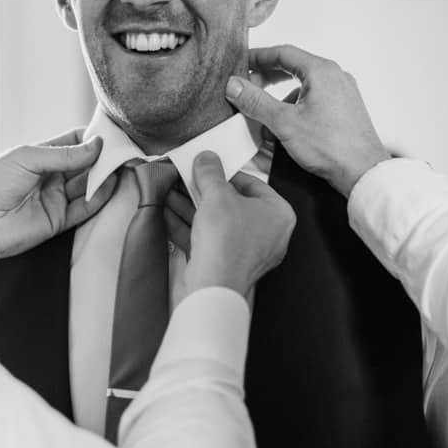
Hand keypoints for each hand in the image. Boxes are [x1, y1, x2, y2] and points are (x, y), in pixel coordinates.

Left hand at [0, 131, 116, 276]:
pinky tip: (111, 185)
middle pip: (86, 163)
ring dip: (106, 176)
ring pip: (89, 185)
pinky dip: (100, 198)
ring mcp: (56, 198)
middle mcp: (51, 175)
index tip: (114, 134)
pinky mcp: (59, 220)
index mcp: (40, 155)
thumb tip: (97, 146)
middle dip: (105, 157)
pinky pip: (85, 208)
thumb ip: (65, 154)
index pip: (75, 142)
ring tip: (123, 166)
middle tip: (126, 151)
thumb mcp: (28, 158)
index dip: (94, 137)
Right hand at [178, 152, 295, 299]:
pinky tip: (168, 211)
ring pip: (216, 222)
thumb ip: (211, 173)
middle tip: (188, 178)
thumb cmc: (228, 244)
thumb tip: (208, 160)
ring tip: (172, 190)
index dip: (226, 173)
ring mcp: (245, 251)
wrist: (213, 287)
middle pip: (231, 203)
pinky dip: (188, 225)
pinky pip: (206, 238)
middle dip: (204, 191)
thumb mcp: (217, 195)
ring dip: (191, 206)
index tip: (209, 166)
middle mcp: (267, 235)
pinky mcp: (224, 263)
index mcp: (278, 215)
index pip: (253, 184)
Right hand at [224, 44, 388, 196]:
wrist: (363, 172)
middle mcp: (335, 77)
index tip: (241, 63)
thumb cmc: (333, 147)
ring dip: (280, 99)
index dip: (257, 57)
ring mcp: (342, 93)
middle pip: (293, 67)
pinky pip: (314, 101)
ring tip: (264, 116)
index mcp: (322, 71)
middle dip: (267, 79)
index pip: (283, 53)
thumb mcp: (284, 122)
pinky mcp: (344, 110)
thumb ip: (256, 101)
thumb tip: (235, 85)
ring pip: (303, 87)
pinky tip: (285, 129)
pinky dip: (296, 110)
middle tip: (248, 88)